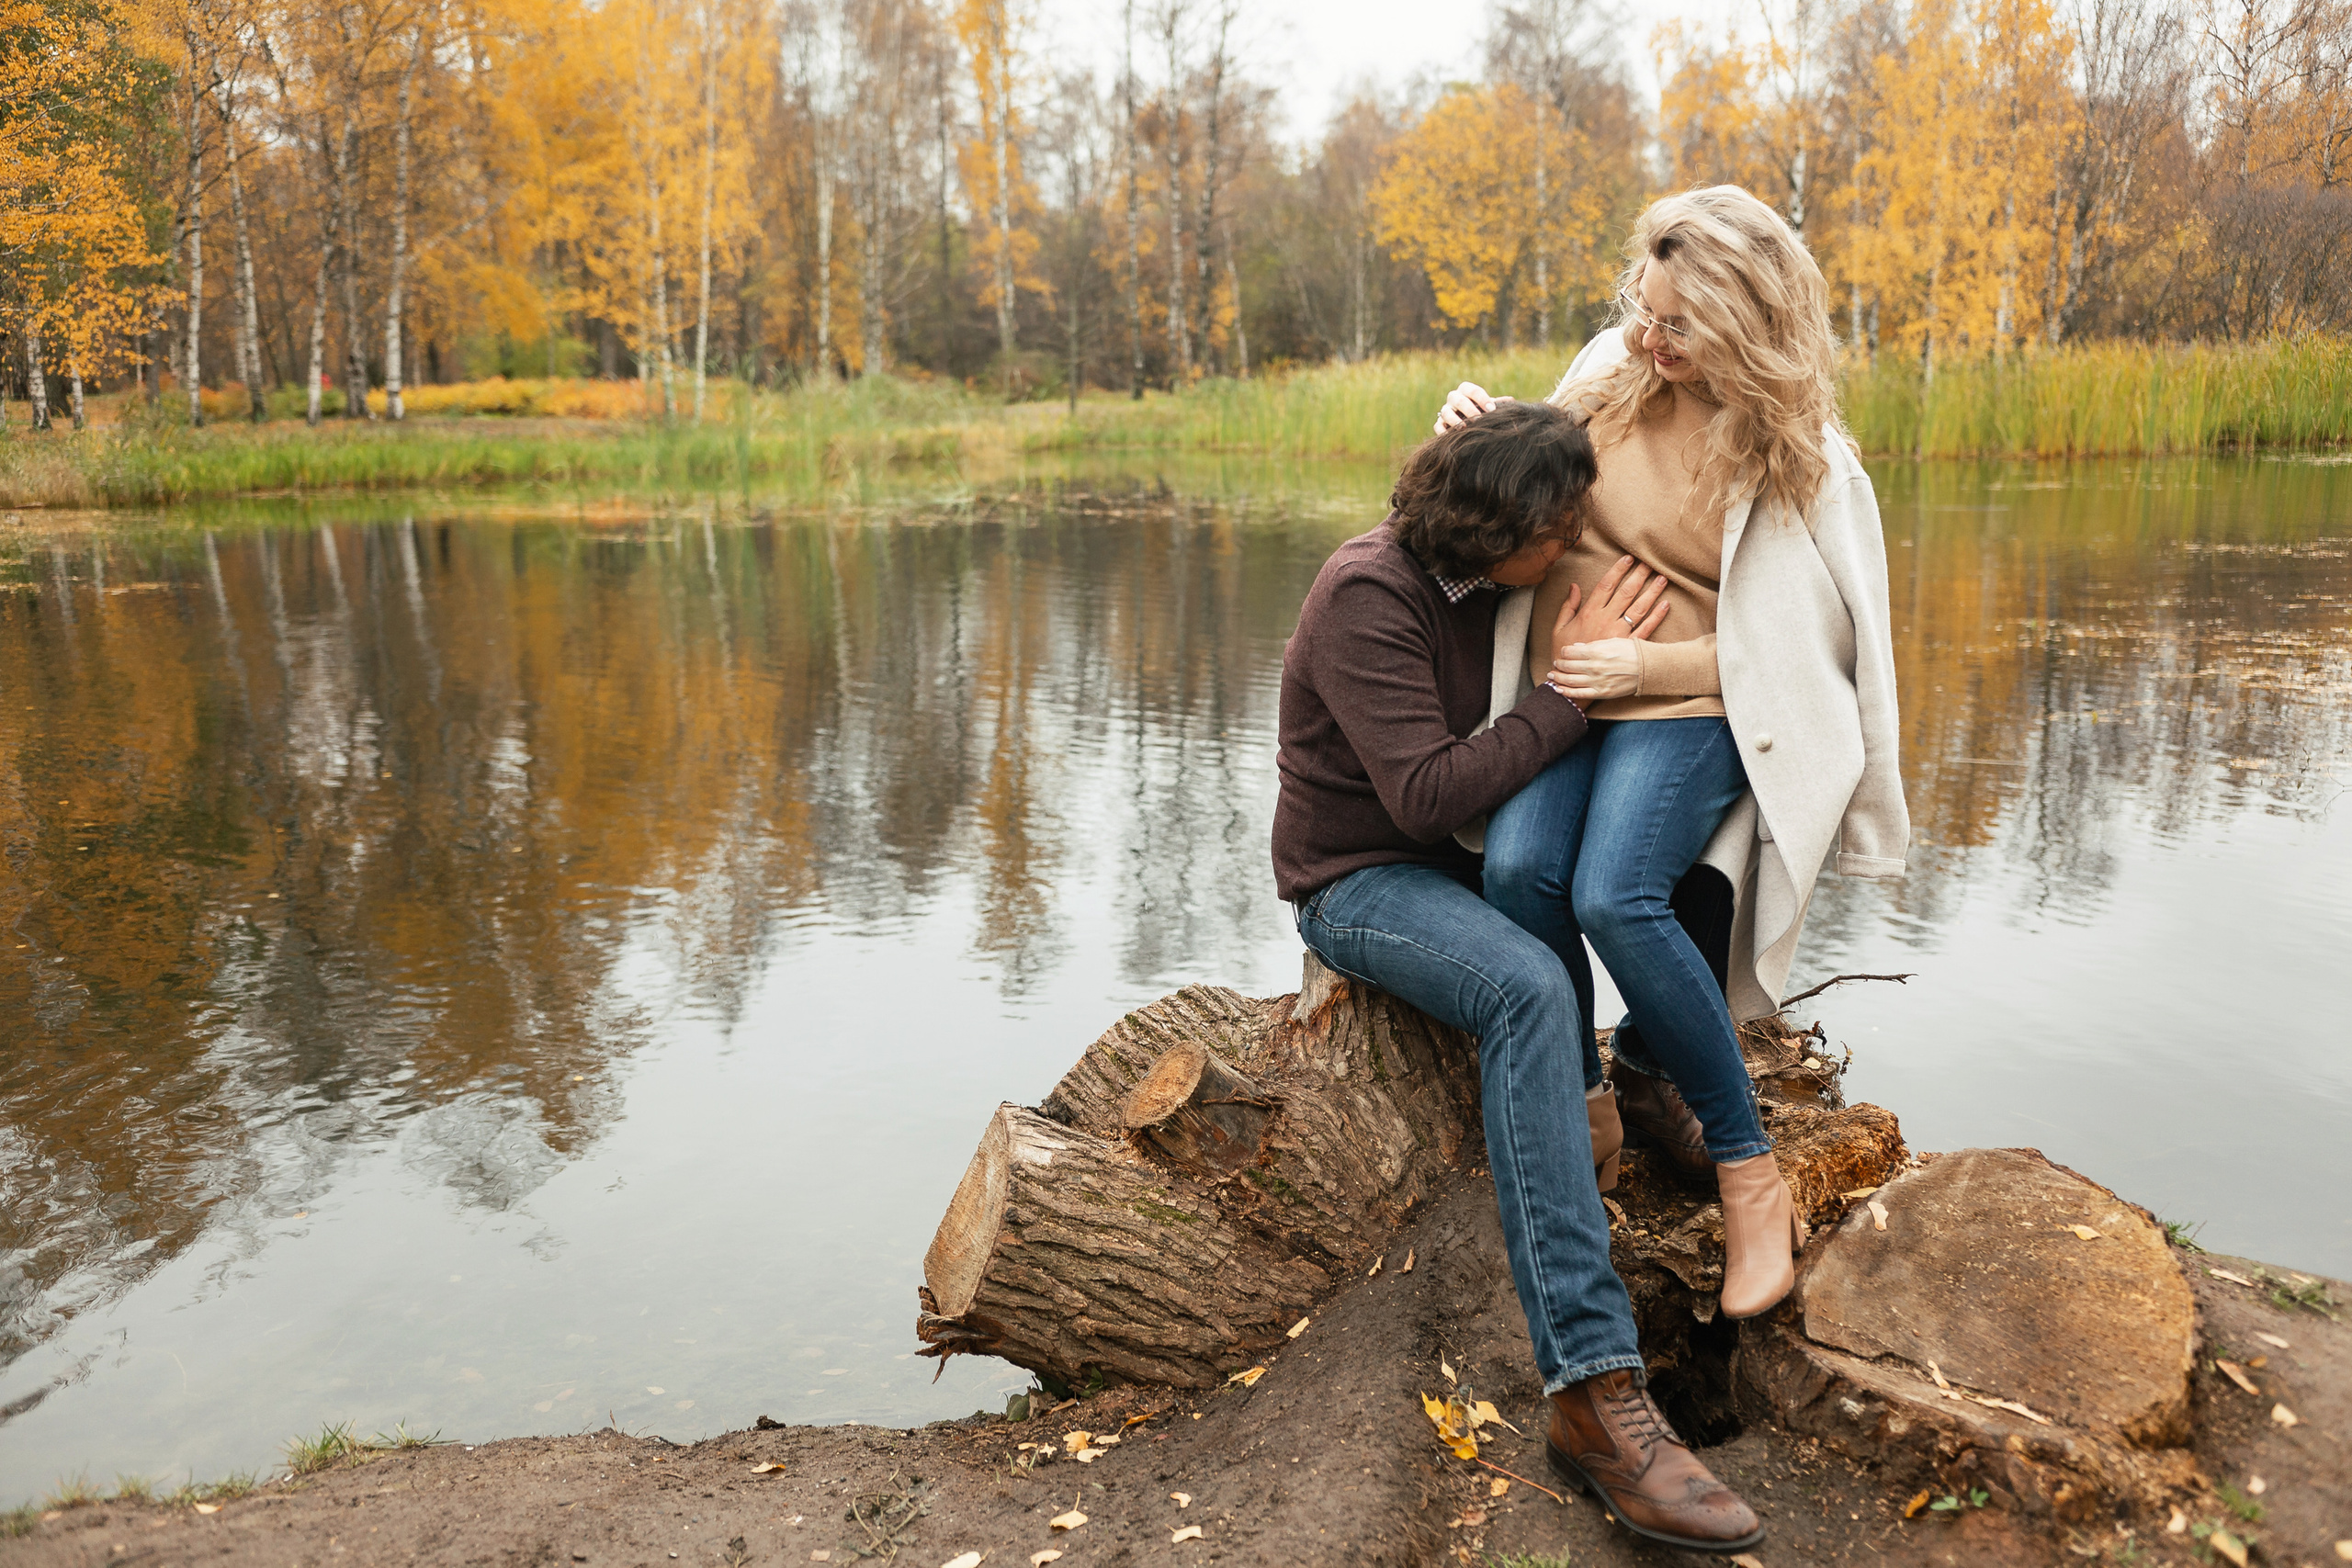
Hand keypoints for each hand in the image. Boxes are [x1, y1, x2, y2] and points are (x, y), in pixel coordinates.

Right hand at [1433, 382, 1506, 433]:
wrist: (1470, 426)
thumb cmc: (1483, 413)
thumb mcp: (1490, 408)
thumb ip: (1499, 404)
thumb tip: (1511, 401)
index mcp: (1466, 391)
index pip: (1472, 390)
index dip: (1482, 399)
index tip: (1492, 409)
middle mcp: (1454, 399)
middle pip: (1457, 399)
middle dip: (1468, 409)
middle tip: (1479, 419)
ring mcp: (1445, 411)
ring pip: (1446, 413)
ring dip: (1455, 420)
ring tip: (1465, 428)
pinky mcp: (1439, 424)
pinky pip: (1438, 427)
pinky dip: (1444, 432)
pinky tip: (1452, 437)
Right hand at [1546, 556, 1668, 703]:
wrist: (1572, 679)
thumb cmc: (1563, 653)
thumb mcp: (1559, 627)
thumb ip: (1568, 606)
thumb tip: (1574, 586)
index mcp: (1589, 613)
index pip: (1606, 585)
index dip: (1618, 570)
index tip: (1628, 558)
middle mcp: (1605, 620)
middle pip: (1626, 592)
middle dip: (1638, 575)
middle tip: (1649, 562)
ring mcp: (1618, 634)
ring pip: (1638, 608)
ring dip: (1651, 592)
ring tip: (1661, 578)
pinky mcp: (1627, 646)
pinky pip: (1646, 629)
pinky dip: (1657, 616)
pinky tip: (1665, 604)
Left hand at [1551, 638, 1645, 703]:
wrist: (1648, 668)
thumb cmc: (1632, 651)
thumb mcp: (1613, 641)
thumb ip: (1592, 644)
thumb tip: (1576, 647)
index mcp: (1596, 651)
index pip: (1570, 651)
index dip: (1564, 652)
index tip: (1562, 652)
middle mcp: (1594, 666)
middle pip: (1567, 665)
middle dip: (1559, 664)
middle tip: (1555, 663)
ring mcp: (1597, 681)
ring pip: (1569, 680)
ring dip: (1558, 677)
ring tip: (1552, 675)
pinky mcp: (1601, 693)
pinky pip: (1579, 694)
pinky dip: (1566, 692)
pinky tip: (1558, 690)